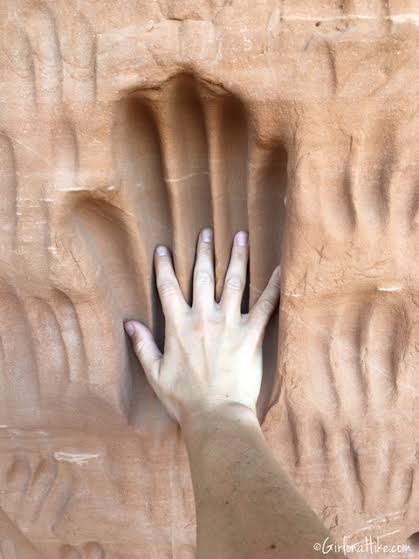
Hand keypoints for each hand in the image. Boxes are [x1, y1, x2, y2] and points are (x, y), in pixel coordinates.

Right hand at [124, 229, 279, 425]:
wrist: (216, 416)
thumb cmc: (184, 398)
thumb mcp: (155, 373)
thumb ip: (143, 345)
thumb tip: (129, 323)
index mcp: (179, 326)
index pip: (168, 288)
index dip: (164, 266)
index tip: (164, 248)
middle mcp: (203, 318)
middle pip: (203, 276)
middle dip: (204, 252)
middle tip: (207, 231)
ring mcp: (229, 324)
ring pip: (233, 282)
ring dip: (237, 257)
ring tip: (241, 236)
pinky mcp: (251, 335)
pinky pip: (266, 305)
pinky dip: (274, 286)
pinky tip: (280, 269)